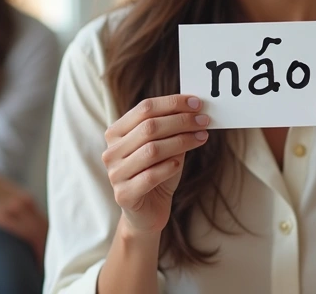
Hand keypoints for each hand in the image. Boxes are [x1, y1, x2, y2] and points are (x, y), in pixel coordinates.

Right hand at [102, 94, 209, 237]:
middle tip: (204, 121)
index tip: (197, 103)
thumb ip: (173, 129)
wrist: (149, 212)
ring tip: (201, 138)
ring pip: (151, 150)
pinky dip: (169, 167)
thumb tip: (195, 111)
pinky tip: (179, 163)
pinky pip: (150, 176)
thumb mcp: (166, 147)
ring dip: (181, 141)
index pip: (144, 108)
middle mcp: (111, 151)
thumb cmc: (157, 174)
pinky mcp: (123, 195)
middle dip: (181, 121)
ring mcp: (115, 174)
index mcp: (116, 133)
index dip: (172, 103)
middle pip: (149, 127)